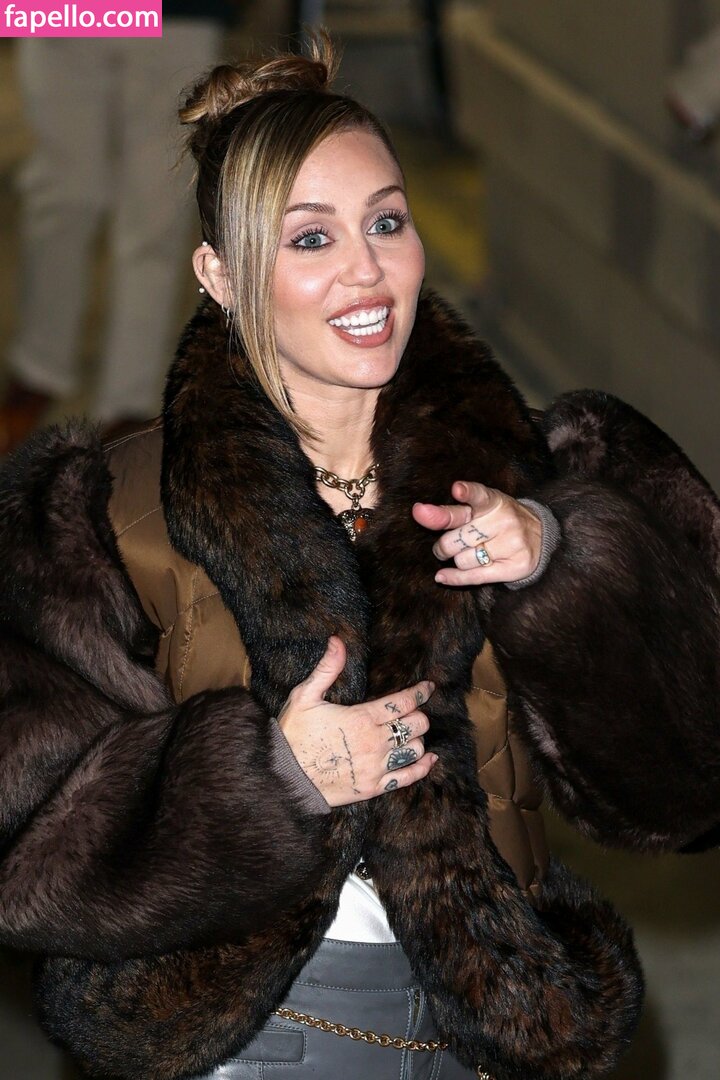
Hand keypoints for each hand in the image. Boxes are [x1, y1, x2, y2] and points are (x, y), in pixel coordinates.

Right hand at [278, 637, 436, 806]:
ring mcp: (376, 766)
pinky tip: (428, 760)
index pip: (403, 702)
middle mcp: (375, 741)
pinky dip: (422, 768)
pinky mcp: (373, 787)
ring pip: (414, 749)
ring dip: (417, 739)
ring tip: (412, 734)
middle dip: (418, 715)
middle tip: (413, 712)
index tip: (428, 687)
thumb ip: (326, 669)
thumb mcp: (305, 696)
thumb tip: (337, 641)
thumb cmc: (293, 735)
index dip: (420, 693)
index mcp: (362, 717)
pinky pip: (407, 777)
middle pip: (415, 725)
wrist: (284, 777)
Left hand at [412, 481, 541, 586]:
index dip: (466, 493)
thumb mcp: (478, 510)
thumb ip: (447, 512)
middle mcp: (503, 520)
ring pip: (462, 560)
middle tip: (448, 545)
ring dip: (459, 560)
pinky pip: (474, 576)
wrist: (539, 537)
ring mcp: (511, 544)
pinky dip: (454, 578)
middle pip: (456, 539)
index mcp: (492, 501)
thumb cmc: (497, 521)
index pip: (477, 495)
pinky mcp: (514, 567)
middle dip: (445, 546)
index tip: (457, 489)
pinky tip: (442, 576)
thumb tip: (419, 512)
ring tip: (471, 554)